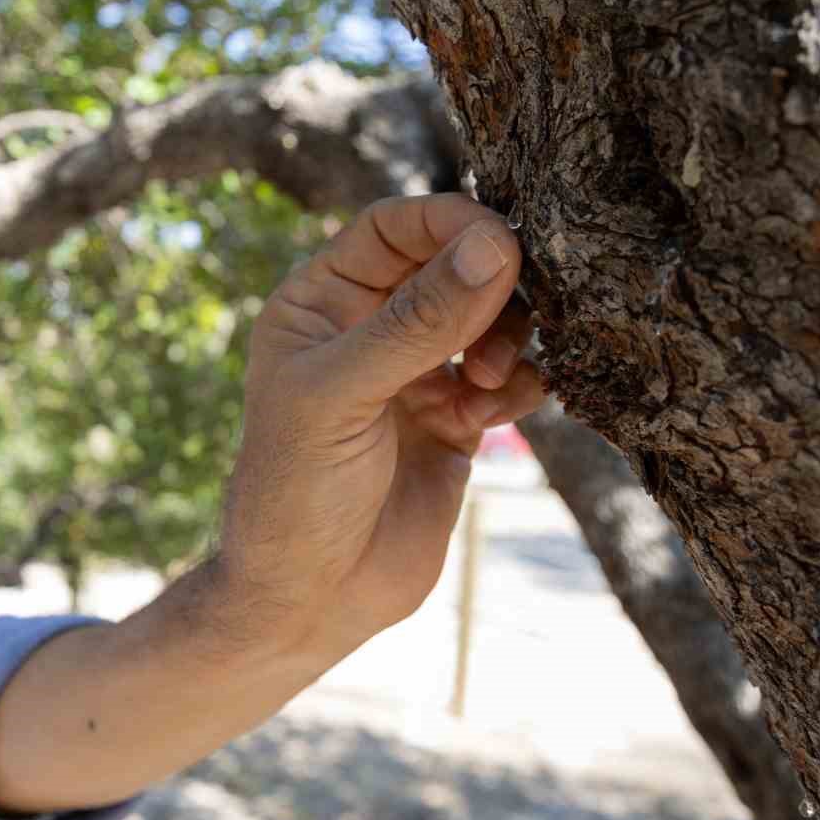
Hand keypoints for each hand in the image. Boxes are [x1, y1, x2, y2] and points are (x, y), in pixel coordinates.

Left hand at [219, 193, 544, 660]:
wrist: (310, 599)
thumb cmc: (296, 491)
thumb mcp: (342, 396)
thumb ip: (417, 321)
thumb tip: (494, 244)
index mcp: (319, 304)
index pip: (392, 228)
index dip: (447, 221)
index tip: (502, 237)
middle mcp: (368, 330)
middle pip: (453, 264)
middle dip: (490, 282)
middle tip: (505, 321)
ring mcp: (416, 374)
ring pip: (492, 317)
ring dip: (509, 334)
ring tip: (491, 378)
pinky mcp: (457, 421)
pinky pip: (513, 376)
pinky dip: (523, 383)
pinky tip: (501, 409)